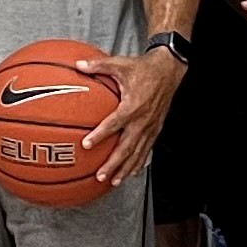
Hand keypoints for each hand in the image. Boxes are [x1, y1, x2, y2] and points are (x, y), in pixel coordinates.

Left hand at [72, 46, 181, 181]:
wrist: (168, 71)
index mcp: (132, 105)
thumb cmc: (143, 68)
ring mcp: (150, 127)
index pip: (114, 123)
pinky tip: (132, 173)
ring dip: (125, 169)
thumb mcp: (120, 64)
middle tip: (100, 176)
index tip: (86, 144)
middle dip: (114, 164)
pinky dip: (139, 163)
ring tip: (114, 181)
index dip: (100, 134)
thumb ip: (98, 66)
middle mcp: (142, 120)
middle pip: (127, 147)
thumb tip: (78, 65)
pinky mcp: (156, 129)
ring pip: (138, 153)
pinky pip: (147, 150)